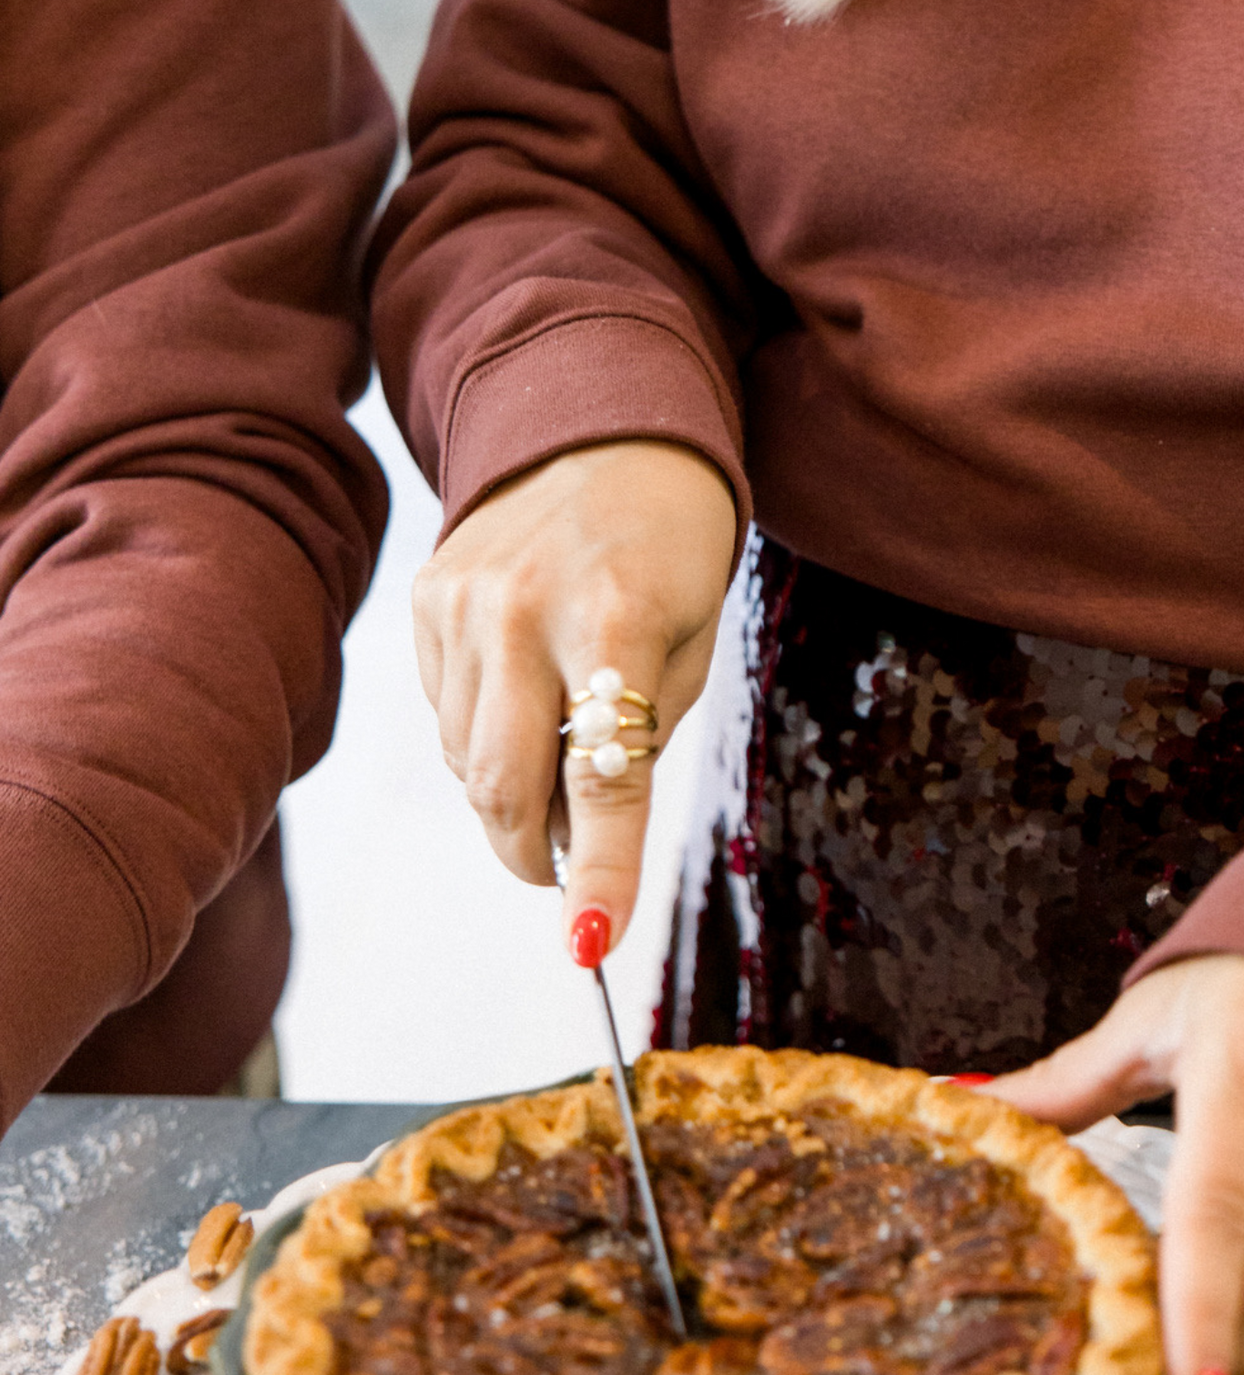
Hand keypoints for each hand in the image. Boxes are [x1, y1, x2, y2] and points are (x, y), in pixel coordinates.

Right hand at [412, 439, 738, 959]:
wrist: (605, 430)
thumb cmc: (669, 554)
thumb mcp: (687, 647)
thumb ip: (639, 747)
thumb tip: (582, 858)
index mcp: (614, 618)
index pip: (603, 778)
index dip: (603, 871)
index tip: (594, 943)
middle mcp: (523, 611)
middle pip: (503, 788)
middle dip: (534, 856)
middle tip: (567, 872)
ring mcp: (462, 602)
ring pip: (463, 762)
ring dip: (511, 793)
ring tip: (560, 745)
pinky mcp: (425, 596)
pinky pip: (442, 713)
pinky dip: (480, 736)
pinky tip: (524, 691)